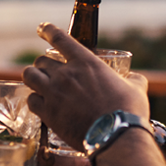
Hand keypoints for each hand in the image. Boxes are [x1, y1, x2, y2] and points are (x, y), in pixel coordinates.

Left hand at [24, 24, 149, 150]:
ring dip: (33, 78)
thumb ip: (132, 78)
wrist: (117, 136)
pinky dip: (34, 101)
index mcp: (86, 62)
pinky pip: (31, 100)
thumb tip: (134, 78)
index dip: (47, 30)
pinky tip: (40, 105)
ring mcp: (54, 93)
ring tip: (37, 84)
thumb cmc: (128, 111)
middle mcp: (66, 73)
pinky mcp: (48, 113)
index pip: (59, 38)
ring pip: (29, 76)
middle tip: (48, 73)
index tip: (41, 28)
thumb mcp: (136, 88)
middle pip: (40, 61)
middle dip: (43, 65)